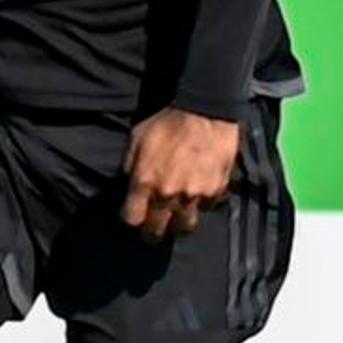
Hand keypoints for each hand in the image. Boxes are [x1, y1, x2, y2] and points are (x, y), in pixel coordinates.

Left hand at [120, 105, 241, 239]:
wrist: (205, 111)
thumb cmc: (167, 122)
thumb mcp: (136, 139)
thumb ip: (129, 167)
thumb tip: (127, 186)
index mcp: (144, 182)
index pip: (131, 219)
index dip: (131, 219)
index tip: (134, 215)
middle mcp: (167, 194)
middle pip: (156, 231)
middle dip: (152, 231)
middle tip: (154, 226)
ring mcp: (193, 195)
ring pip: (184, 226)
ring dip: (179, 222)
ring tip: (178, 214)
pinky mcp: (215, 191)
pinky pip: (206, 208)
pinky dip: (202, 204)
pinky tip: (198, 192)